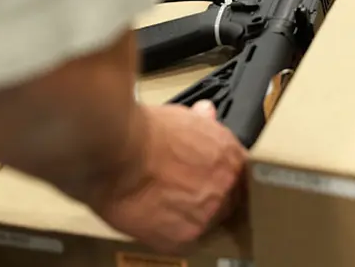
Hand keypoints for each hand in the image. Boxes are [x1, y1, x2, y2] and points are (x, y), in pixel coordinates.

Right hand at [93, 101, 246, 253]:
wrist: (117, 152)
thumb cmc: (144, 131)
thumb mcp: (182, 117)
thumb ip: (203, 124)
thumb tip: (206, 113)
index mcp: (231, 156)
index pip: (237, 173)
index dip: (219, 175)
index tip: (207, 177)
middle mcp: (227, 186)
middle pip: (227, 200)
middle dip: (208, 196)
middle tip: (182, 192)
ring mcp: (209, 214)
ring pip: (207, 222)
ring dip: (190, 216)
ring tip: (165, 205)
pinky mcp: (185, 238)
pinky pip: (185, 241)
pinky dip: (171, 233)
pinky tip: (157, 219)